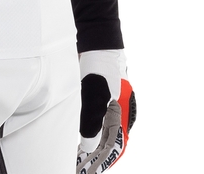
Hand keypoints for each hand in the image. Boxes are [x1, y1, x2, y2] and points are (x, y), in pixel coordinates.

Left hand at [76, 50, 135, 173]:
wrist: (97, 41)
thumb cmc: (100, 66)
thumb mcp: (95, 95)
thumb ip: (93, 121)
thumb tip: (88, 146)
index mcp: (125, 114)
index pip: (116, 146)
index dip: (104, 160)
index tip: (90, 171)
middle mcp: (120, 112)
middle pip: (109, 142)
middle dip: (96, 157)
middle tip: (80, 168)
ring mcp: (110, 106)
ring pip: (101, 134)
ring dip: (91, 148)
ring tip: (78, 161)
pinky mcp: (99, 100)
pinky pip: (95, 123)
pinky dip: (89, 134)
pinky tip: (79, 141)